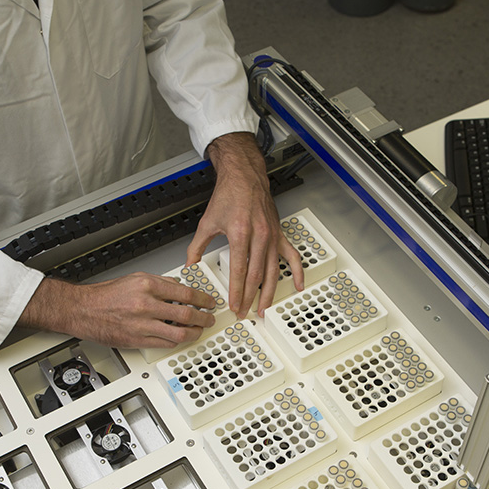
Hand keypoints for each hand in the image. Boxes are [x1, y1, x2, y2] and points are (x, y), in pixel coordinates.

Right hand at [17, 274, 215, 347]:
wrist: (83, 310)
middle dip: (204, 318)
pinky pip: (165, 344)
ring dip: (194, 333)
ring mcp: (142, 325)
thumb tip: (180, 287)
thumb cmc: (106, 295)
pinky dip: (175, 341)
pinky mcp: (137, 340)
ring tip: (198, 331)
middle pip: (187, 314)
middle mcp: (146, 305)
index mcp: (147, 286)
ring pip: (179, 333)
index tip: (210, 303)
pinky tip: (179, 337)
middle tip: (209, 319)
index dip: (204, 299)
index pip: (186, 294)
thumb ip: (160, 282)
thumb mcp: (135, 278)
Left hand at [188, 132, 303, 317]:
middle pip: (257, 275)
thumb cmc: (229, 194)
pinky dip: (297, 272)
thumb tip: (190, 265)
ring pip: (274, 271)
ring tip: (264, 308)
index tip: (234, 305)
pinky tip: (298, 285)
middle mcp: (259, 236)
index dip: (237, 291)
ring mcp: (272, 236)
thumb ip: (197, 247)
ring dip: (269, 293)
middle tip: (246, 312)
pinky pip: (292, 256)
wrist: (245, 176)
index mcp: (240, 233)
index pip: (240, 271)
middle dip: (250, 297)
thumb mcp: (208, 222)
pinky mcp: (279, 234)